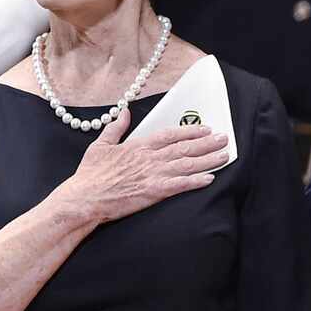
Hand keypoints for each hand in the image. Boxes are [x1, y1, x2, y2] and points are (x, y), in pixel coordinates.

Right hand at [53, 107, 227, 226]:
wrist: (85, 197)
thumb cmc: (91, 174)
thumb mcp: (101, 145)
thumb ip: (116, 128)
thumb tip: (124, 113)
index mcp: (138, 145)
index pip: (169, 135)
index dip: (189, 131)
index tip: (205, 128)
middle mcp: (149, 158)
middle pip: (184, 148)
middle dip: (206, 143)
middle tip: (224, 139)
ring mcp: (152, 175)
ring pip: (186, 164)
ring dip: (208, 159)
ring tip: (224, 155)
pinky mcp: (153, 192)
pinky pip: (180, 185)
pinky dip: (196, 181)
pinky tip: (210, 178)